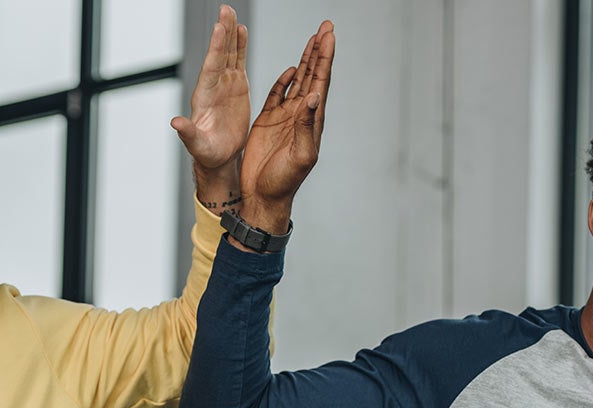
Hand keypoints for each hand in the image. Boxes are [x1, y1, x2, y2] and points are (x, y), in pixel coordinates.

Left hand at [172, 4, 249, 209]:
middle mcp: (213, 86)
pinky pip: (238, 62)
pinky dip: (240, 46)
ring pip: (228, 54)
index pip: (211, 67)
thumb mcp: (197, 145)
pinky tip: (241, 31)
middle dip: (222, 32)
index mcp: (204, 96)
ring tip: (231, 13)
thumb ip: (187, 133)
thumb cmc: (207, 153)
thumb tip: (175, 123)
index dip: (216, 48)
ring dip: (230, 33)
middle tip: (225, 9)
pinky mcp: (236, 87)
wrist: (219, 156)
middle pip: (219, 54)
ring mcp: (225, 84)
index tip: (219, 28)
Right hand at [238, 19, 334, 232]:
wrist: (262, 196)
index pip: (321, 83)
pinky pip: (279, 94)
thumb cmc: (284, 182)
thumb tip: (313, 96)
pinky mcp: (268, 121)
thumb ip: (306, 126)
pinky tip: (293, 68)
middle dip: (320, 50)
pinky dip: (286, 79)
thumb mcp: (300, 156)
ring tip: (314, 38)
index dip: (325, 59)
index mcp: (312, 121)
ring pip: (299, 80)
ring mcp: (285, 117)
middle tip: (326, 26)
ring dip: (307, 59)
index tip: (329, 36)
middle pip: (314, 75)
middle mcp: (301, 115)